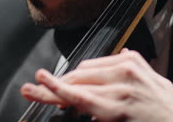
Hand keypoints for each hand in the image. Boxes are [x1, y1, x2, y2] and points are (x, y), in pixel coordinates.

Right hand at [20, 49, 172, 121]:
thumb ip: (94, 113)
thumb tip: (73, 104)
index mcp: (118, 108)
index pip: (76, 96)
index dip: (52, 89)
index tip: (36, 83)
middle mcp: (123, 84)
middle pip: (77, 80)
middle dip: (55, 85)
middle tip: (37, 85)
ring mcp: (131, 68)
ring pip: (87, 67)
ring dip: (75, 78)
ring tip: (69, 87)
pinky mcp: (136, 60)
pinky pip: (103, 60)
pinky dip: (94, 69)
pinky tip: (92, 78)